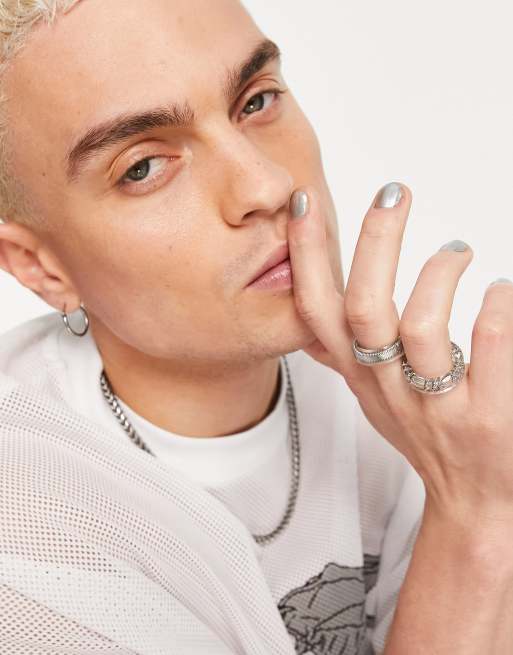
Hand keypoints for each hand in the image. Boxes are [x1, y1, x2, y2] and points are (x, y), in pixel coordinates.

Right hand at [287, 183, 512, 528]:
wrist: (476, 502)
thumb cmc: (427, 440)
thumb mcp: (372, 399)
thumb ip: (341, 358)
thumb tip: (310, 318)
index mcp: (360, 377)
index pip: (317, 313)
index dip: (305, 258)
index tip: (304, 204)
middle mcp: (390, 389)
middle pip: (364, 309)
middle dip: (374, 241)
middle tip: (393, 193)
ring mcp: (438, 406)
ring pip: (420, 326)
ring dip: (440, 273)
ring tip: (457, 252)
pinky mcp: (489, 417)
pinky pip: (491, 343)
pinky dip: (498, 303)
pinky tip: (501, 291)